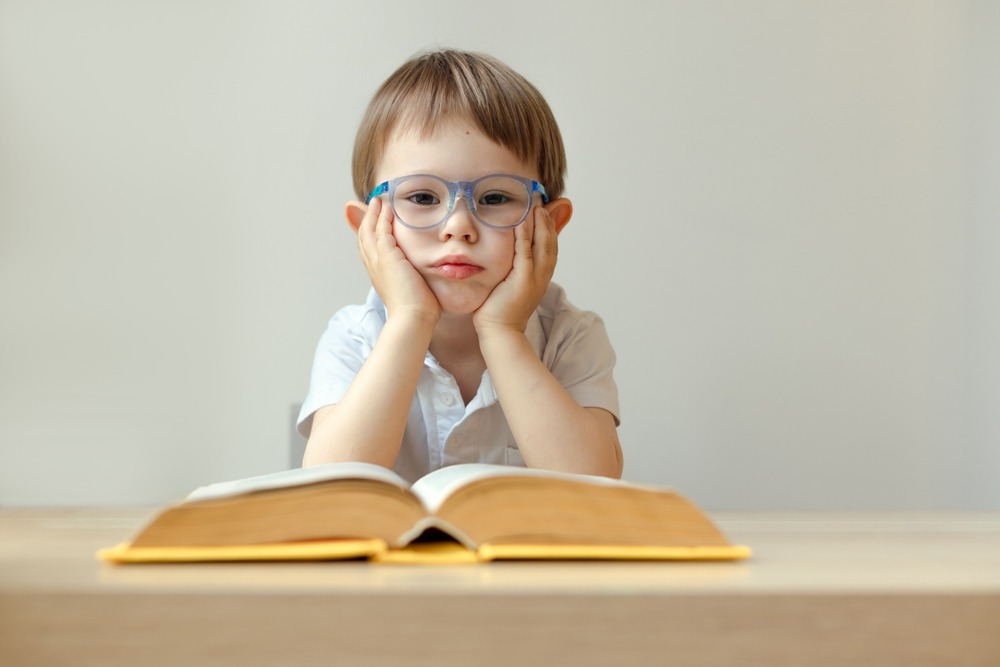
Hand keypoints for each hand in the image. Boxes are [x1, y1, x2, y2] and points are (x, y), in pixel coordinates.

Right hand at [356, 198, 440, 322]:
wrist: (413, 319)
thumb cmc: (418, 310)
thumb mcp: (414, 289)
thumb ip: (415, 278)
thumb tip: (423, 278)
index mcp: (379, 274)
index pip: (369, 248)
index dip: (370, 232)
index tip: (375, 220)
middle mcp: (374, 266)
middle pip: (364, 237)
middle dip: (367, 219)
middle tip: (373, 204)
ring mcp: (378, 261)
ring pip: (369, 231)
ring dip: (373, 214)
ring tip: (379, 200)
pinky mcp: (387, 257)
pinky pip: (381, 231)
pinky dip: (382, 218)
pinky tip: (388, 208)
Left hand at [473, 206, 556, 334]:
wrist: (499, 332)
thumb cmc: (499, 312)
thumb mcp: (509, 287)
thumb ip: (512, 272)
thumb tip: (508, 262)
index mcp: (540, 279)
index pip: (549, 251)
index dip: (549, 232)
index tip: (545, 215)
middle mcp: (541, 277)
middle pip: (550, 245)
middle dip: (549, 224)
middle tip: (544, 206)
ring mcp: (534, 279)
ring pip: (542, 247)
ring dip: (541, 226)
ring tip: (537, 209)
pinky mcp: (522, 281)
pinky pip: (525, 253)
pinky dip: (526, 236)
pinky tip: (523, 222)